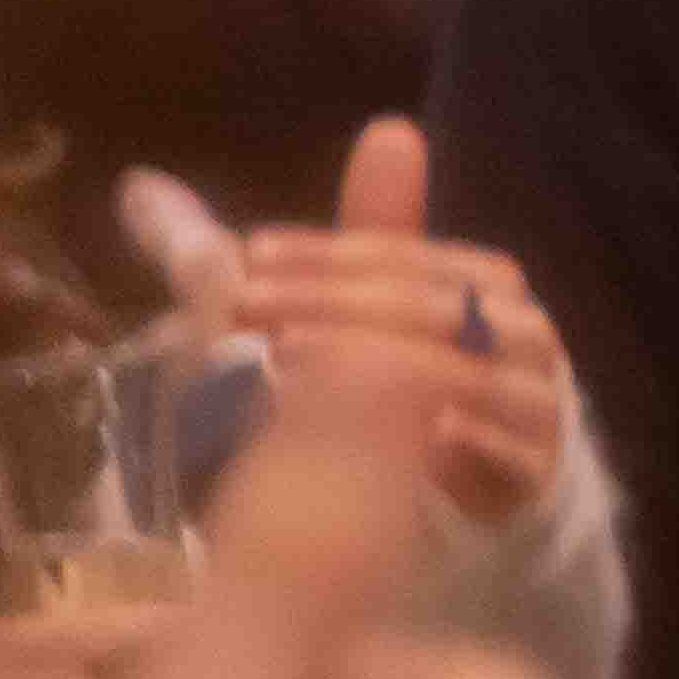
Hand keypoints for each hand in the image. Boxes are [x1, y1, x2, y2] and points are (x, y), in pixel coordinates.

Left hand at [176, 121, 576, 532]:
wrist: (464, 491)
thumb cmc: (379, 388)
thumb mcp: (300, 323)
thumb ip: (233, 261)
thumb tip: (138, 188)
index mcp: (478, 280)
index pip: (402, 252)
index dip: (323, 253)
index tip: (247, 262)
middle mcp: (519, 330)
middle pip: (432, 305)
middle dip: (338, 306)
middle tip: (255, 318)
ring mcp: (537, 399)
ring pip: (468, 369)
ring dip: (381, 366)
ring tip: (297, 370)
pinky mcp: (539, 470)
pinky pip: (504, 446)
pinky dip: (446, 439)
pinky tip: (381, 434)